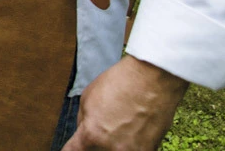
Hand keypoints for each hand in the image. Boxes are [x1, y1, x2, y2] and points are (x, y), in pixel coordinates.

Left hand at [60, 56, 187, 149]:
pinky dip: (131, 144)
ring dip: (113, 144)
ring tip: (120, 126)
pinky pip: (133, 150)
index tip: (74, 146)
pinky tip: (133, 129)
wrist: (152, 80)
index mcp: (91, 135)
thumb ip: (83, 121)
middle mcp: (110, 148)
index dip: (71, 148)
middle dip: (93, 143)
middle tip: (100, 129)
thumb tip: (83, 133)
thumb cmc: (120, 84)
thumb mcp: (87, 98)